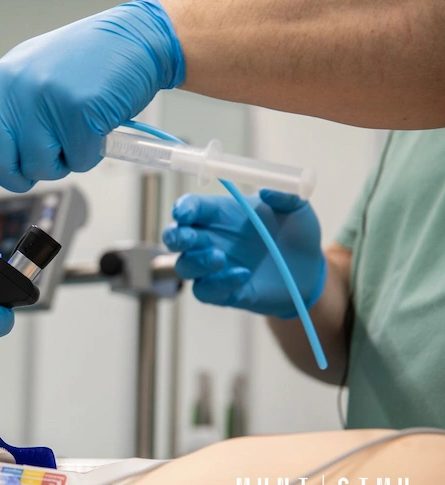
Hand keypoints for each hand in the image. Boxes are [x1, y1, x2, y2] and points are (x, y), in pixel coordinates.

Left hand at [0, 0, 184, 201]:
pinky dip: (90, 155)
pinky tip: (96, 128)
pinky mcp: (78, 113)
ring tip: (75, 133)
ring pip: (39, 169)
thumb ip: (5, 115)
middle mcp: (14, 91)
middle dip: (23, 176)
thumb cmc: (85, 61)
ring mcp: (45, 101)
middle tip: (47, 160)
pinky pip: (77, 162)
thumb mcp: (29, 79)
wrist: (134, 39)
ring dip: (61, 163)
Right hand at [162, 190, 325, 317]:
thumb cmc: (297, 233)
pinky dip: (218, 284)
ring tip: (220, 258)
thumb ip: (285, 196)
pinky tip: (242, 275)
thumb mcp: (297, 209)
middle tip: (187, 237)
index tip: (184, 212)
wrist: (310, 269)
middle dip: (175, 237)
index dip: (183, 208)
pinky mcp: (222, 292)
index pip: (191, 207)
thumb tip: (268, 190)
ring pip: (184, 266)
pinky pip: (205, 291)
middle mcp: (211, 239)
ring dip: (196, 262)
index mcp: (220, 213)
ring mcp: (214, 267)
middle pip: (175, 238)